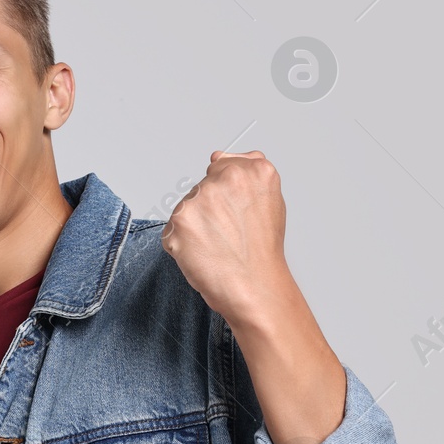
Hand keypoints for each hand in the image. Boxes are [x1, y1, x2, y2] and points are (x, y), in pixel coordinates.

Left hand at [160, 150, 291, 323]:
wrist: (255, 287)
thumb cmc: (262, 252)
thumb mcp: (270, 201)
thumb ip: (245, 172)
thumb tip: (218, 155)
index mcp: (253, 170)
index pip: (220, 165)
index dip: (224, 193)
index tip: (234, 212)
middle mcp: (224, 180)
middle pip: (200, 187)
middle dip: (208, 209)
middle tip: (228, 234)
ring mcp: (198, 200)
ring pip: (185, 208)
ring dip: (194, 226)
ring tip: (218, 245)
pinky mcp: (178, 222)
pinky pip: (172, 229)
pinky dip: (182, 244)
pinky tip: (204, 253)